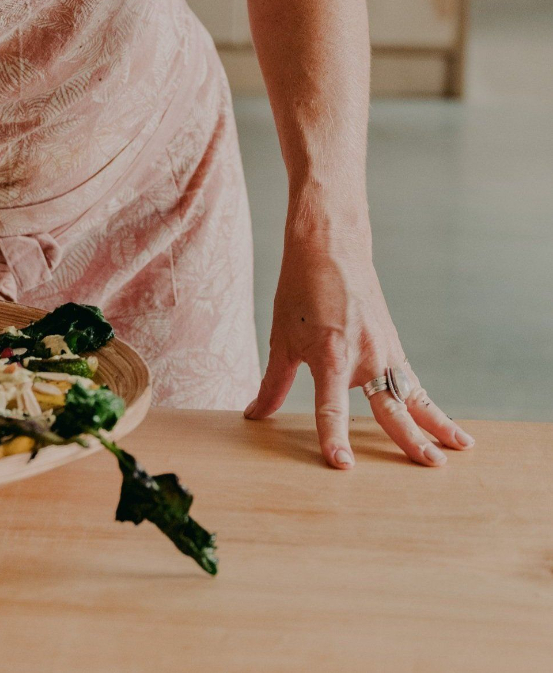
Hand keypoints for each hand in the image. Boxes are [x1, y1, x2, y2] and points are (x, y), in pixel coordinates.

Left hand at [244, 226, 473, 468]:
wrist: (330, 247)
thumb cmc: (300, 290)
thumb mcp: (281, 337)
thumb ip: (272, 383)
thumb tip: (254, 416)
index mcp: (331, 354)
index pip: (331, 407)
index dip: (334, 437)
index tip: (342, 465)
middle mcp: (364, 355)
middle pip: (389, 406)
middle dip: (410, 439)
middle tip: (432, 466)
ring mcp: (384, 350)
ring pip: (413, 395)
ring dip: (436, 423)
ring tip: (459, 451)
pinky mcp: (393, 345)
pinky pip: (414, 381)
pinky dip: (430, 404)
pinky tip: (448, 426)